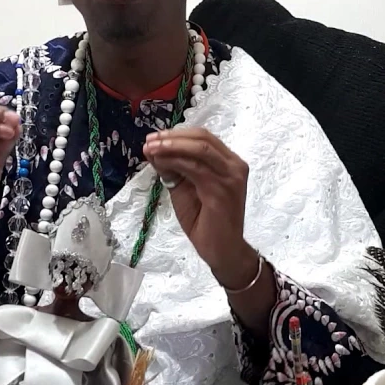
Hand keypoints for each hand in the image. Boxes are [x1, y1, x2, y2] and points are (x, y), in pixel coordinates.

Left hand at [142, 128, 255, 286]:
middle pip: (203, 138)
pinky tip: (160, 162)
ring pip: (199, 149)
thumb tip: (153, 151)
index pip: (203, 138)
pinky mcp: (222, 190)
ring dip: (171, 146)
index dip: (177, 134)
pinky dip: (176, 161)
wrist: (222, 250)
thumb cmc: (206, 223)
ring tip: (150, 149)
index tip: (153, 137)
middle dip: (172, 137)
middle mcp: (234, 165)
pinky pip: (196, 168)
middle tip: (149, 141)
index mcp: (228, 162)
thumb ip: (173, 169)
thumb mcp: (184, 189)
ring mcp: (231, 176)